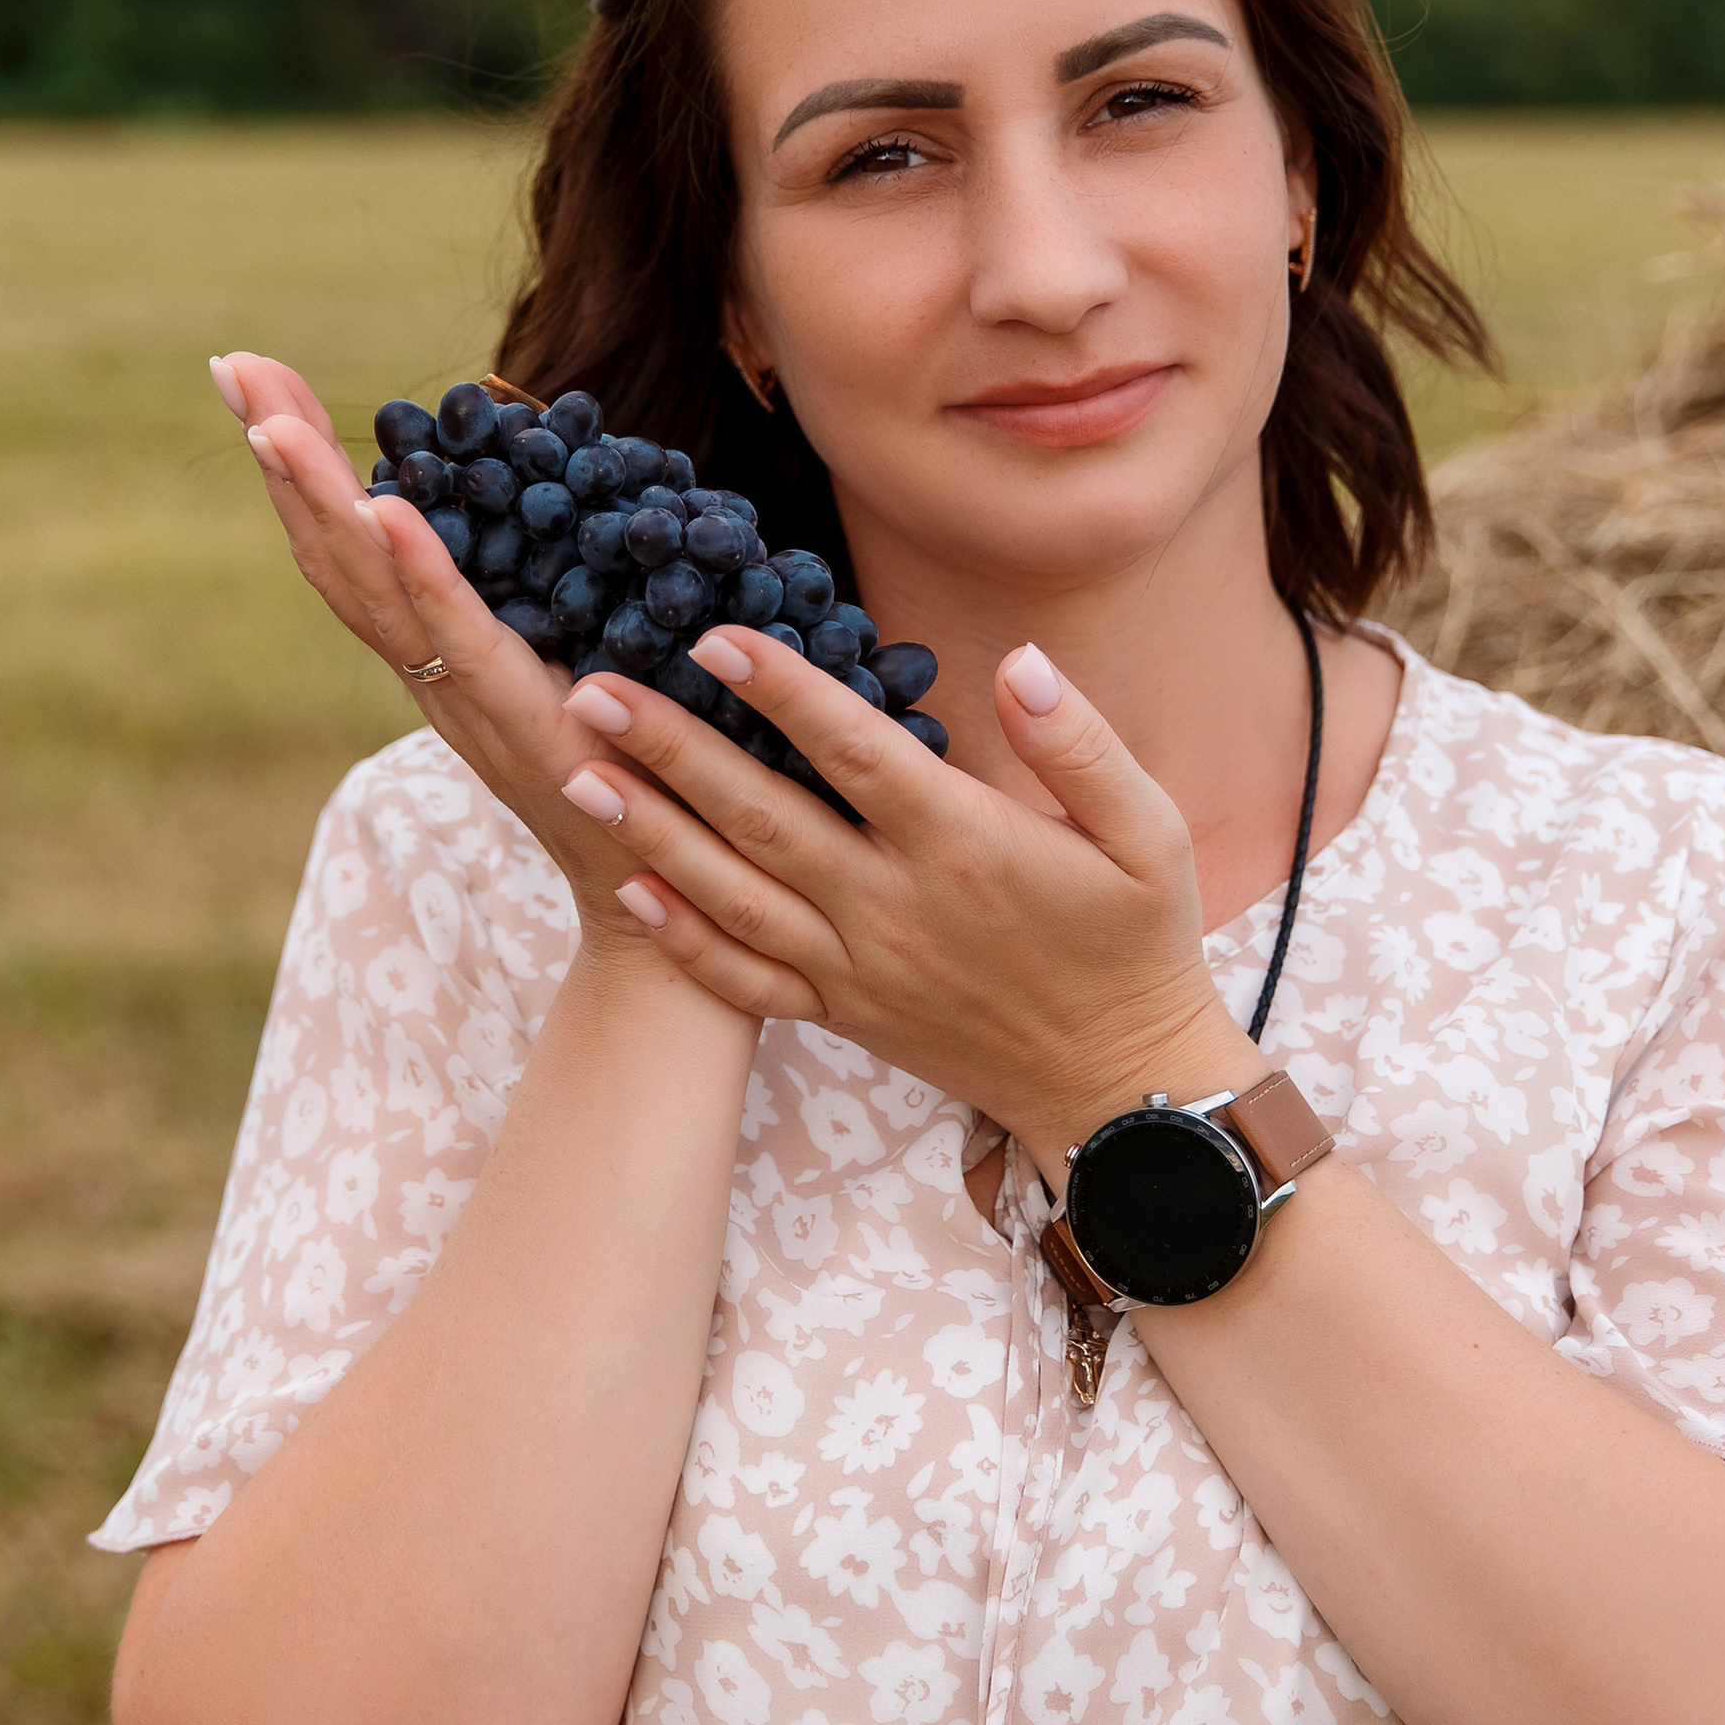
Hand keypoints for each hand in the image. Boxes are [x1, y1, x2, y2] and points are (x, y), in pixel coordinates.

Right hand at [205, 351, 736, 980]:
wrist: (665, 898)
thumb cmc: (633, 776)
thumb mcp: (582, 659)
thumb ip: (555, 598)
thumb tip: (562, 505)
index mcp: (439, 647)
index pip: (352, 542)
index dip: (304, 465)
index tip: (257, 377)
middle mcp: (430, 670)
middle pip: (332, 549)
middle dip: (285, 453)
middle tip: (232, 366)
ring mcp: (462, 694)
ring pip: (370, 584)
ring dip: (319, 498)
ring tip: (274, 421)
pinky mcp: (517, 714)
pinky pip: (455, 632)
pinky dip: (418, 569)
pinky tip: (385, 509)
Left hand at [552, 626, 1258, 1167]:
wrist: (1122, 1088)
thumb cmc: (1139, 945)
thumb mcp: (1149, 834)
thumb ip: (1082, 745)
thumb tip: (1019, 663)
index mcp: (963, 845)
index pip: (853, 751)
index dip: (780, 689)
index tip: (713, 635)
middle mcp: (895, 907)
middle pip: (763, 817)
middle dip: (670, 751)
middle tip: (590, 691)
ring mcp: (860, 968)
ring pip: (734, 894)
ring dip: (649, 833)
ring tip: (575, 775)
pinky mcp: (845, 1015)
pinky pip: (746, 979)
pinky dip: (681, 936)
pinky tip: (625, 888)